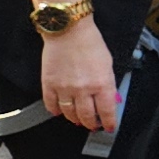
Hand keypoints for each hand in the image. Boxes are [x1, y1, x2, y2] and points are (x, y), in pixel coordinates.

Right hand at [38, 16, 121, 135]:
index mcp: (102, 84)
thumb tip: (109, 99)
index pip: (107, 111)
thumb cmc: (91, 43)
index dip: (109, 122)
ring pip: (69, 113)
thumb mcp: (108, 64)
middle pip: (87, 116)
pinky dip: (55, 111)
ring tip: (77, 120)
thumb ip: (108, 84)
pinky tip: (59, 112)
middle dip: (91, 124)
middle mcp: (83, 90)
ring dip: (74, 119)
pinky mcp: (49, 84)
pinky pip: (51, 105)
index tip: (109, 127)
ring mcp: (65, 88)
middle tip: (92, 125)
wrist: (68, 31)